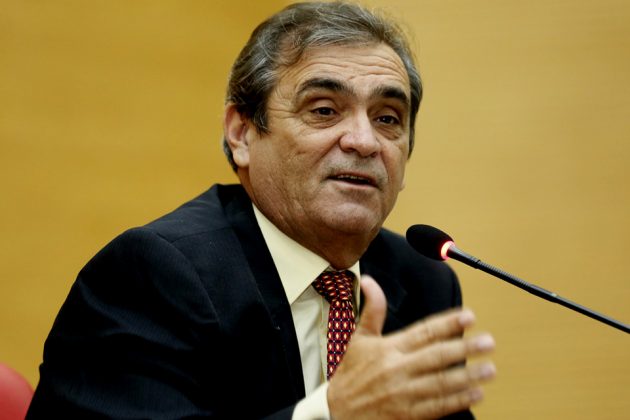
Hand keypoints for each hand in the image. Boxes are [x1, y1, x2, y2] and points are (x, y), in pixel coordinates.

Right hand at [327, 275, 495, 418]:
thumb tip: (368, 281)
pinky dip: (457, 401)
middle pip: (436, 357)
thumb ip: (372, 310)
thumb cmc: (350, 374)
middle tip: (487, 342)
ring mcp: (403, 394)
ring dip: (467, 376)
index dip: (447, 323)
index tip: (468, 315)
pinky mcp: (407, 415)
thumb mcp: (359, 338)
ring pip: (441, 383)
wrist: (337, 412)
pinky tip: (475, 395)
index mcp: (388, 348)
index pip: (423, 332)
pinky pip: (436, 407)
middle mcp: (397, 369)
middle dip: (464, 348)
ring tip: (489, 369)